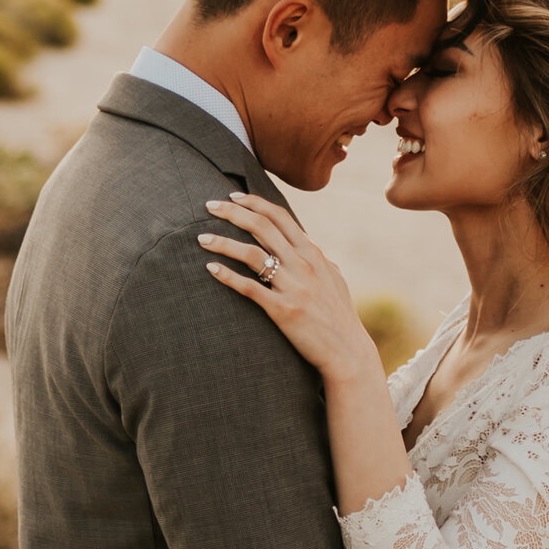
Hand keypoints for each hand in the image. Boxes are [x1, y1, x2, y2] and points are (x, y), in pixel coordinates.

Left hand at [200, 189, 374, 386]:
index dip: (254, 203)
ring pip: (252, 254)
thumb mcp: (334, 278)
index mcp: (313, 253)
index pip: (280, 216)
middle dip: (232, 212)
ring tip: (201, 238)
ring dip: (223, 243)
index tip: (232, 197)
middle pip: (262, 227)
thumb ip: (318, 258)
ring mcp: (293, 287)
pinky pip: (250, 288)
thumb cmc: (339, 315)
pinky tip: (211, 268)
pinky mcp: (283, 310)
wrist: (347, 350)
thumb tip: (306, 243)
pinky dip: (228, 276)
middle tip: (208, 206)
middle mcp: (303, 264)